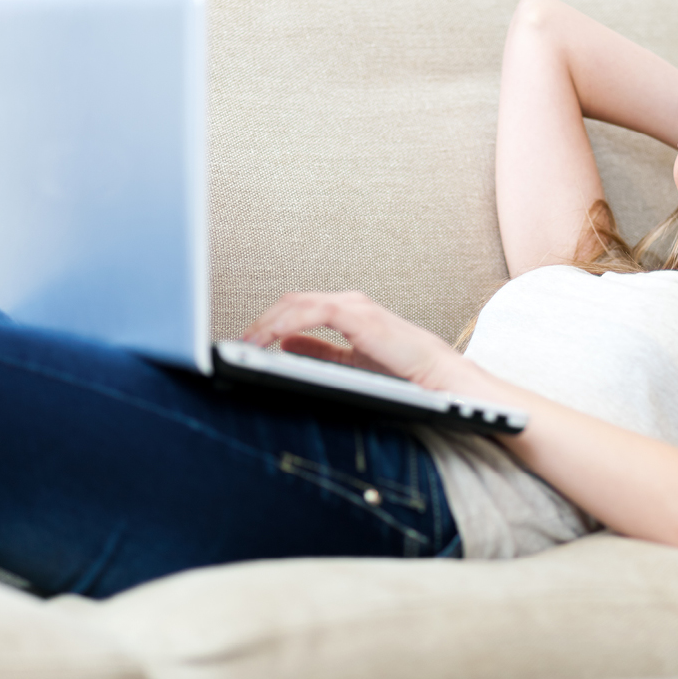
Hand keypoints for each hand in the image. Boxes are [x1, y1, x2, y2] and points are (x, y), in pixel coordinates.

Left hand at [242, 291, 465, 389]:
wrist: (437, 376)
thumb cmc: (404, 370)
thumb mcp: (350, 362)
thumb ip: (320, 352)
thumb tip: (288, 345)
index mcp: (346, 312)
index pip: (297, 307)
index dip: (268, 323)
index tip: (248, 342)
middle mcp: (348, 303)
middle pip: (291, 302)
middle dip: (261, 322)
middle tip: (240, 343)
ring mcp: (354, 306)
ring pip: (298, 303)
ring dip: (268, 323)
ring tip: (249, 343)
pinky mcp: (358, 316)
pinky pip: (314, 312)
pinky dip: (288, 323)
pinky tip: (273, 337)